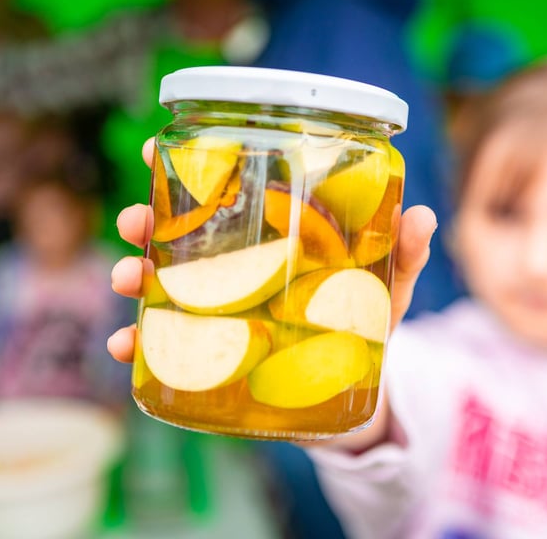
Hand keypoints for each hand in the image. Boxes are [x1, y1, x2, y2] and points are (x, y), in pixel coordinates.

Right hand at [107, 139, 436, 361]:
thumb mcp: (388, 288)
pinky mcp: (214, 357)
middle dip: (146, 222)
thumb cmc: (368, 327)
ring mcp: (221, 313)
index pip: (226, 194)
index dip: (189, 169)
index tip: (154, 148)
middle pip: (181, 235)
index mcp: (273, 240)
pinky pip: (168, 348)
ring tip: (126, 278)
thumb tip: (421, 215)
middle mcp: (238, 270)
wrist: (357, 398)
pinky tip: (125, 345)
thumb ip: (403, 255)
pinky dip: (142, 344)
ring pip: (163, 285)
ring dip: (134, 276)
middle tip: (133, 222)